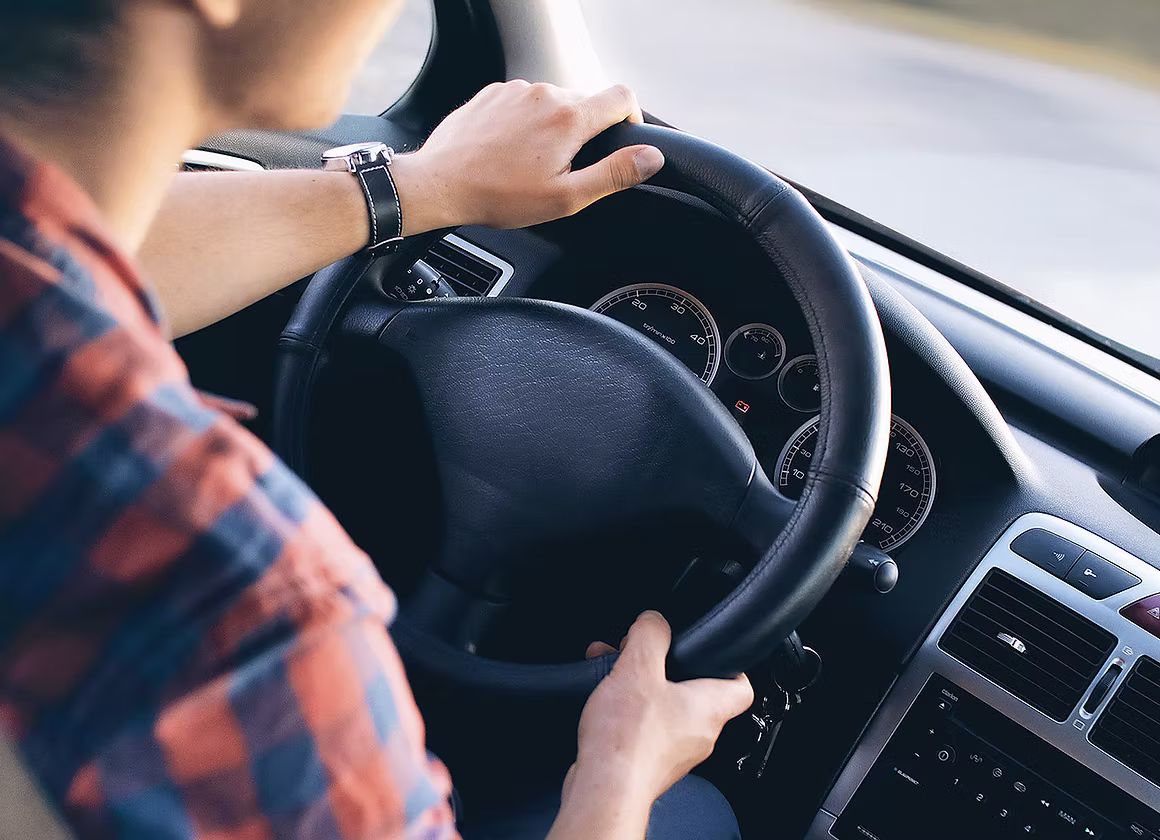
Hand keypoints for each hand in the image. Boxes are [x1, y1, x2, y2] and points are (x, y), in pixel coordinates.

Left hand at [390, 81, 664, 233]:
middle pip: (586, 102)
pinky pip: (523, 102)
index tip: (622, 140)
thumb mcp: (565, 197)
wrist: (439, 183)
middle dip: (585, 132)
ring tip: (531, 164)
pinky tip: (509, 152)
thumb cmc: (499, 196)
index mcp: (570, 117)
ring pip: (553, 102)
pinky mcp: (493, 93)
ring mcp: (516, 89)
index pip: (622, 97)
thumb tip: (652, 157)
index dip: (631, 118)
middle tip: (565, 169)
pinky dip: (525, 122)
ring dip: (553, 127)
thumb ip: (614, 174)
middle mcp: (545, 93)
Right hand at [571, 612, 752, 809]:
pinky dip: (628, 710)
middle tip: (644, 654)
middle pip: (695, 692)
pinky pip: (645, 728)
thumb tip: (654, 620)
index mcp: (710, 708)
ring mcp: (675, 752)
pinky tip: (604, 701)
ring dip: (641, 686)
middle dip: (666, 668)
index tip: (712, 649)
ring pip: (666, 708)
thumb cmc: (627, 741)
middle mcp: (699, 734)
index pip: (742, 686)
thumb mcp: (638, 668)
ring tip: (614, 671)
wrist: (604, 790)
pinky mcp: (649, 764)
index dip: (730, 663)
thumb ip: (650, 635)